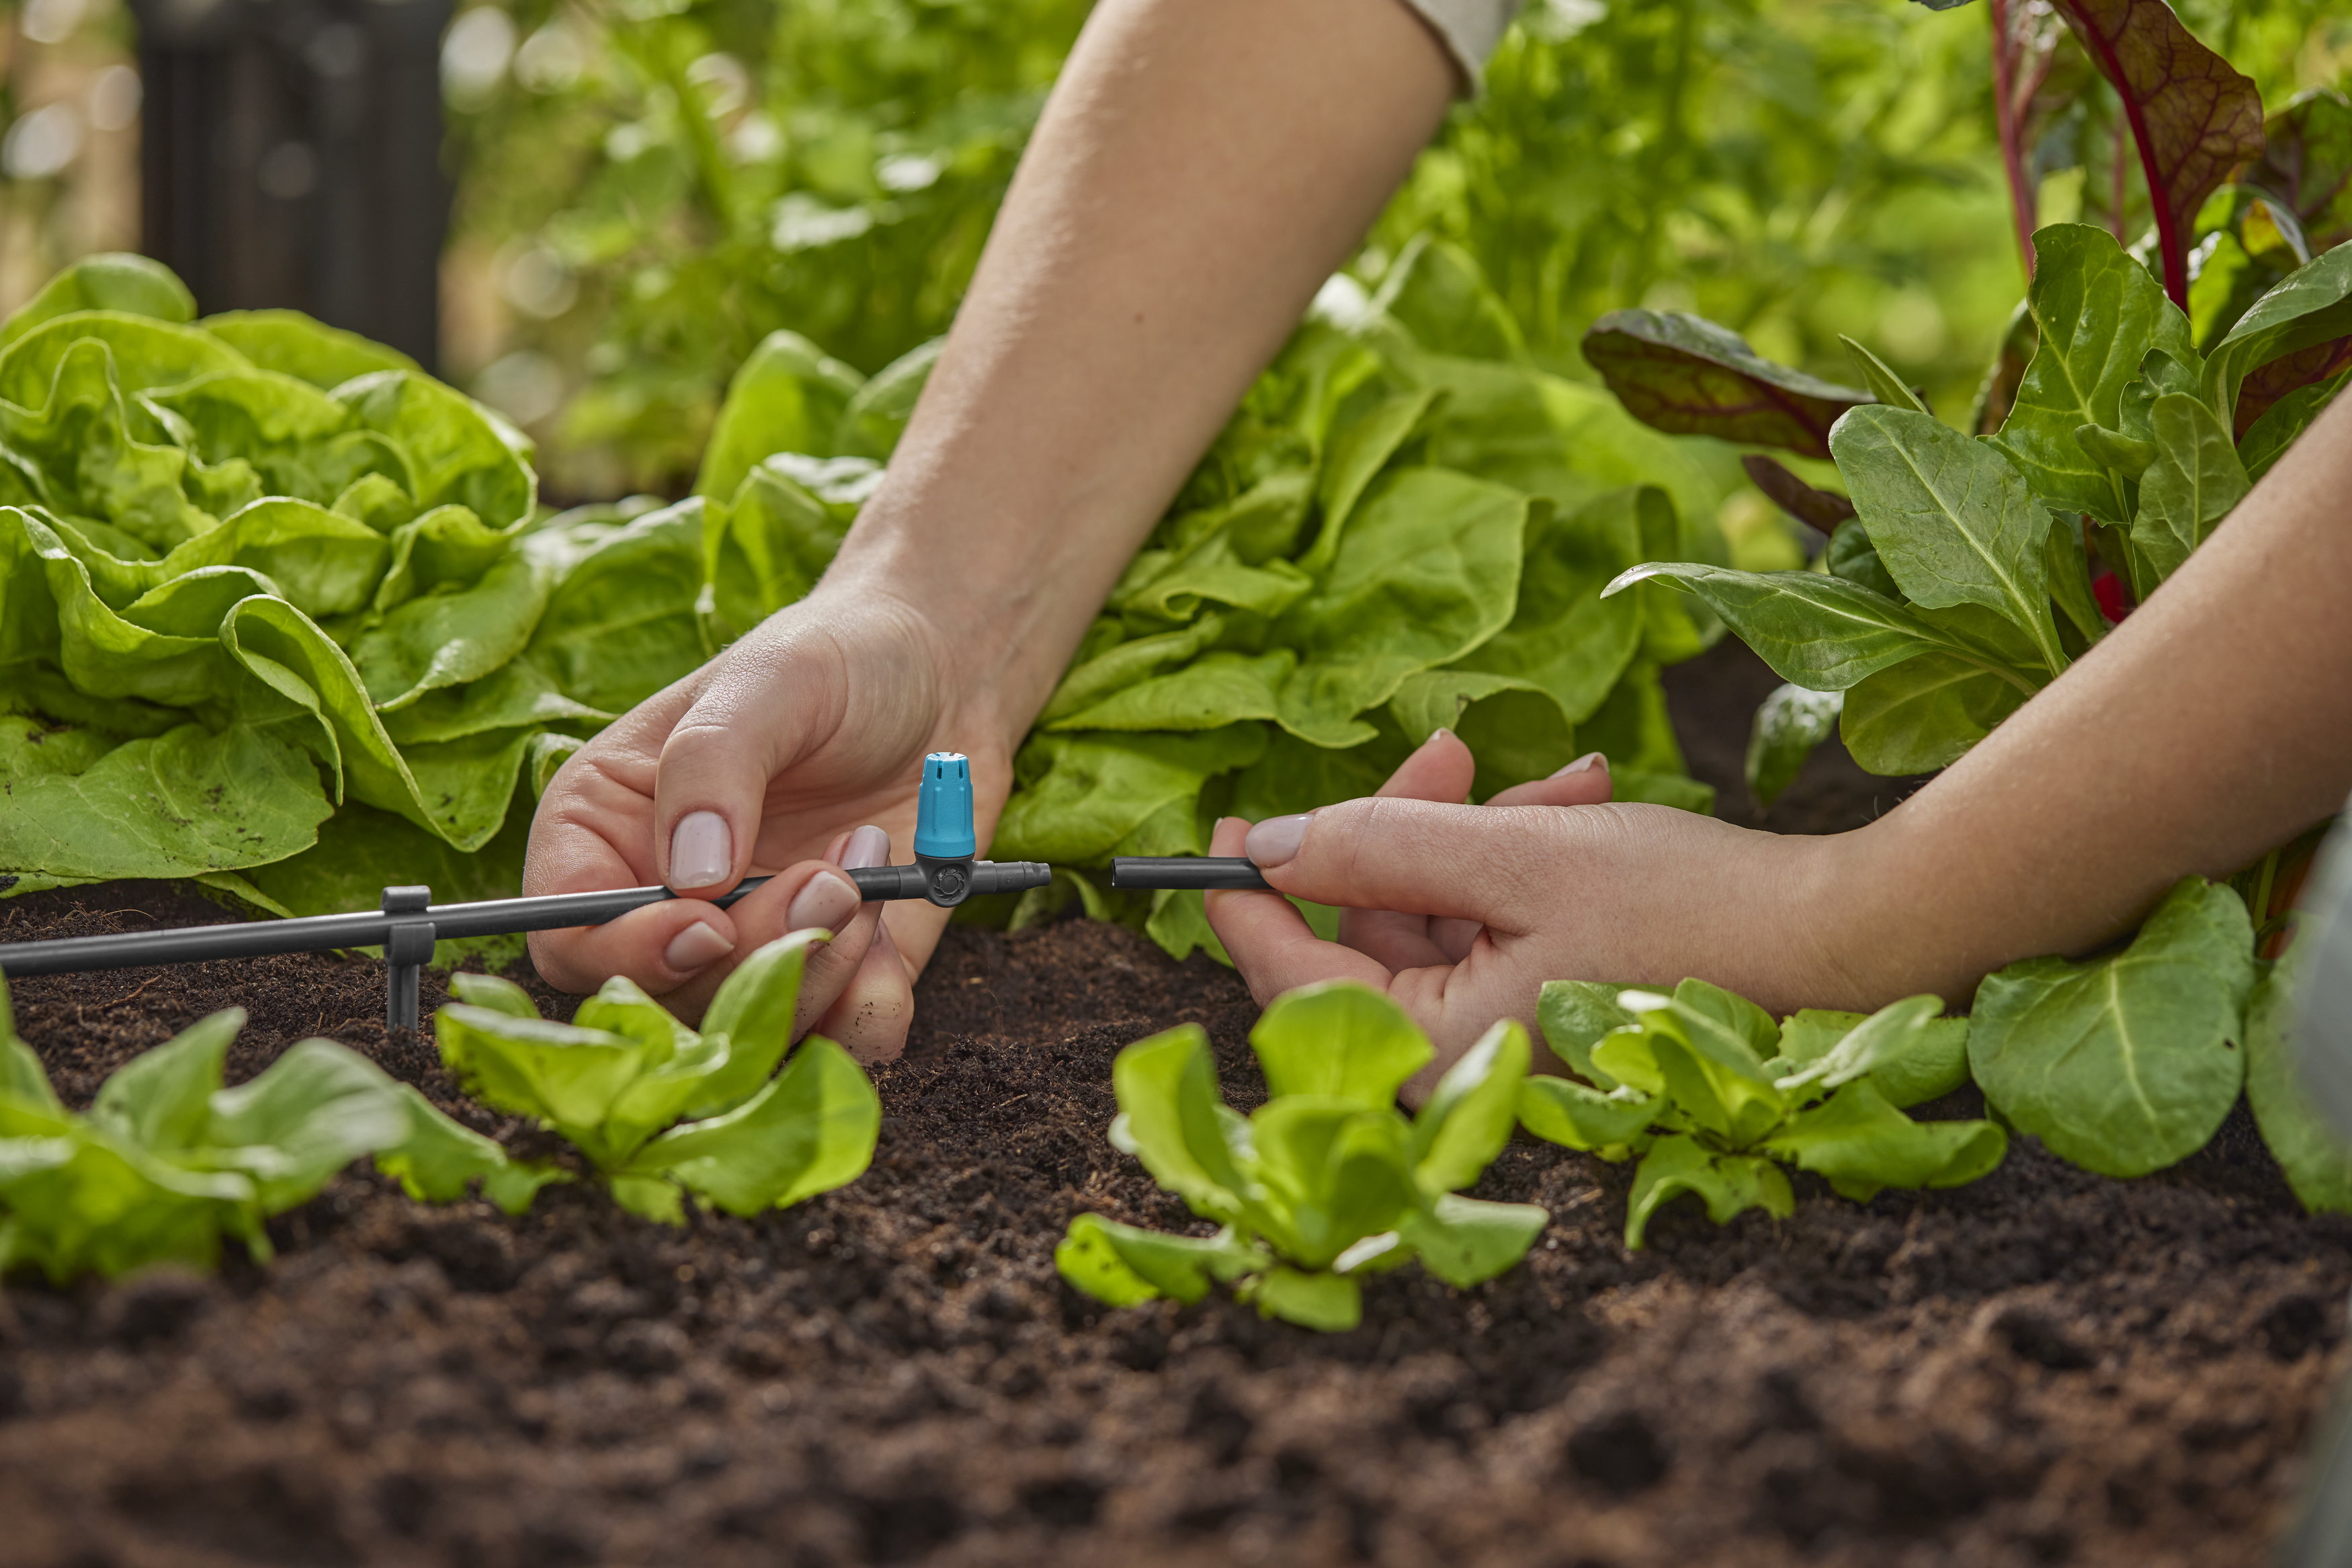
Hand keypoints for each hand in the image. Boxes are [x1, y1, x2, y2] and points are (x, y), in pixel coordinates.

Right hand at [524, 583, 1014, 1059]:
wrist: (944, 677)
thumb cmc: (836, 661)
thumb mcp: (770, 680)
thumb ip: (712, 766)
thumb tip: (689, 879)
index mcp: (604, 832)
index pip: (568, 936)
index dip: (629, 952)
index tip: (708, 924)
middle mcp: (664, 908)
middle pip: (664, 1001)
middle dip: (752, 960)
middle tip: (830, 880)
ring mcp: (749, 951)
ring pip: (749, 1033)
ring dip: (817, 976)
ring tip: (868, 874)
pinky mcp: (831, 978)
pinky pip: (839, 1043)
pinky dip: (870, 1007)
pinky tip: (891, 925)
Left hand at [1203, 730, 1856, 1096]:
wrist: (1837, 940)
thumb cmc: (1685, 907)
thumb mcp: (1516, 854)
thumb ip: (1379, 846)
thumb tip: (1264, 844)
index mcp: (1435, 1051)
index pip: (1292, 972)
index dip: (1246, 894)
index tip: (1222, 823)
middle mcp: (1460, 1060)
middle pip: (1367, 934)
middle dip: (1404, 830)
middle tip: (1447, 751)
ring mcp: (1505, 1032)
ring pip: (1435, 915)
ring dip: (1479, 832)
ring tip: (1559, 782)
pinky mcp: (1546, 1001)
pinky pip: (1493, 923)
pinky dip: (1519, 857)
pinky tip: (1578, 801)